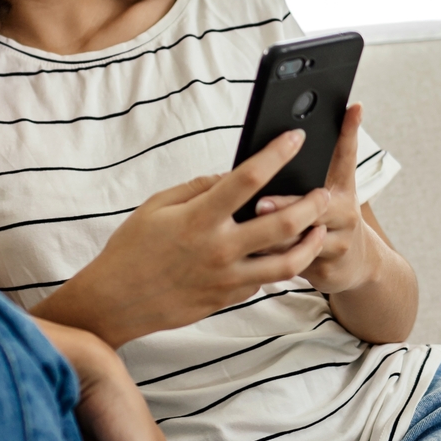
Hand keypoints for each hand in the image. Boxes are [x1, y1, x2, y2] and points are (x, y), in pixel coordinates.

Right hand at [33, 131, 331, 347]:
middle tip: (324, 194)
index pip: (248, 179)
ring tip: (319, 229)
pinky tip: (282, 254)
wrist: (116, 301)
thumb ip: (198, 187)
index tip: (295, 138)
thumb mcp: (158, 206)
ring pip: (286, 263)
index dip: (276, 154)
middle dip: (311, 205)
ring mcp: (226, 279)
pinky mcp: (228, 299)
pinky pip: (263, 281)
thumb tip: (232, 176)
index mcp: (199, 218)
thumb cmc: (132, 248)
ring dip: (310, 244)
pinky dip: (275, 266)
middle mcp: (218, 249)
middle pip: (283, 225)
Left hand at [257, 103, 378, 293]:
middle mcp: (345, 213)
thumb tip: (326, 120)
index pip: (346, 154)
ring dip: (267, 236)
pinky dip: (266, 259)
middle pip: (315, 205)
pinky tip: (243, 255)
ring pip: (298, 239)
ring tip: (239, 230)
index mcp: (342, 188)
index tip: (351, 108)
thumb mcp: (335, 189)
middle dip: (285, 204)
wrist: (358, 266)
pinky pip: (290, 264)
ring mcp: (339, 244)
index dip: (350, 130)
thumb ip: (327, 161)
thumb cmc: (332, 219)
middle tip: (259, 203)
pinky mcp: (327, 271)